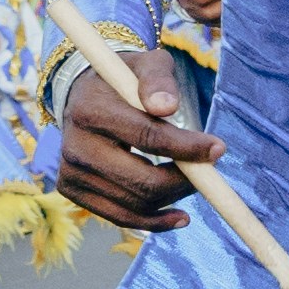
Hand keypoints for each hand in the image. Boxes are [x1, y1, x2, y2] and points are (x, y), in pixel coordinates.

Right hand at [57, 53, 218, 232]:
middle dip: (183, 182)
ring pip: (134, 204)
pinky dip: (154, 222)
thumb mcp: (145, 66)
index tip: (218, 149)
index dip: (186, 147)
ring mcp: (71, 172)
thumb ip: (159, 80)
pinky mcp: (72, 191)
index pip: (146, 136)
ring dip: (173, 200)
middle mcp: (75, 146)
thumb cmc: (124, 82)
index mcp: (90, 110)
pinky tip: (178, 217)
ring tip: (195, 185)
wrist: (84, 98)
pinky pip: (120, 217)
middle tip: (208, 174)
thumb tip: (168, 107)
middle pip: (140, 180)